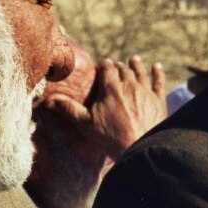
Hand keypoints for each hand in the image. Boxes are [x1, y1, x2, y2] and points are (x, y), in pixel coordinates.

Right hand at [46, 55, 166, 158]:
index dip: (104, 65)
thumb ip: (68, 109)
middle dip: (118, 67)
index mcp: (110, 88)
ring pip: (140, 72)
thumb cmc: (111, 138)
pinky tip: (157, 67)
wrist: (140, 148)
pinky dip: (158, 73)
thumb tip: (48, 100)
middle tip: (115, 66)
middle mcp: (129, 85)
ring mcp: (145, 92)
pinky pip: (159, 82)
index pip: (107, 68)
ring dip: (136, 65)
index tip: (102, 65)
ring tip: (133, 59)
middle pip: (123, 69)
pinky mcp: (158, 100)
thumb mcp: (85, 124)